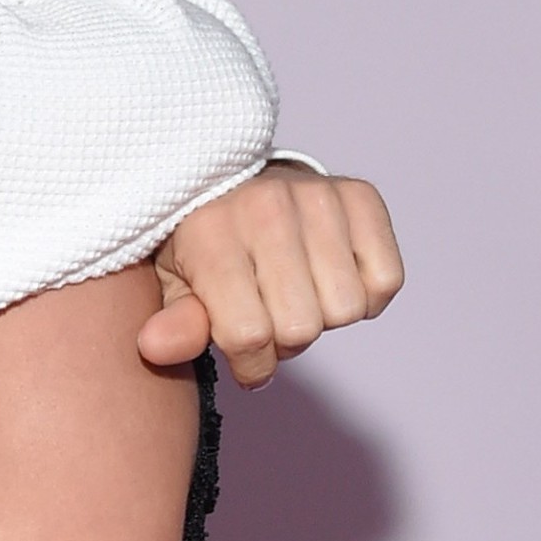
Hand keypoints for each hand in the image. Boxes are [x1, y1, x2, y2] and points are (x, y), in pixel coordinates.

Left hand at [136, 164, 403, 387]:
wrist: (238, 177)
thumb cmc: (204, 240)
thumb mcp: (176, 282)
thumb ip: (174, 321)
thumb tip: (154, 347)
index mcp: (209, 231)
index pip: (247, 334)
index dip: (250, 363)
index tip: (243, 352)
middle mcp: (264, 207)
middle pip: (301, 328)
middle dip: (284, 340)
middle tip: (269, 313)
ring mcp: (315, 196)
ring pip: (345, 309)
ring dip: (324, 316)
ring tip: (296, 290)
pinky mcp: (360, 195)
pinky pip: (386, 280)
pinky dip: (366, 294)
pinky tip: (331, 274)